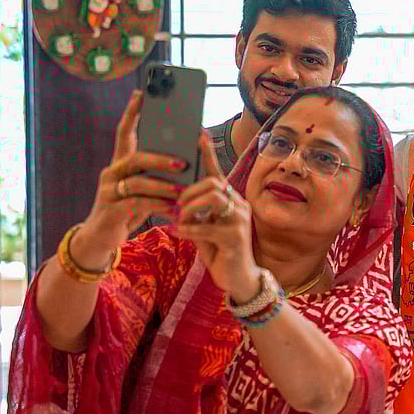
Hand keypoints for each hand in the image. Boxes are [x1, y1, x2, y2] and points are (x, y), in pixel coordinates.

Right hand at [78, 91, 184, 257]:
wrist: (102, 237)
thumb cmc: (128, 208)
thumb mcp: (143, 188)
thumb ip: (156, 174)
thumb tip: (187, 159)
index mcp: (120, 163)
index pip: (124, 132)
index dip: (132, 112)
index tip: (141, 93)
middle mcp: (112, 172)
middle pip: (136, 157)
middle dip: (161, 158)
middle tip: (183, 161)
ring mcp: (109, 190)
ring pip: (138, 182)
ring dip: (163, 185)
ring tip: (182, 189)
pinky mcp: (112, 209)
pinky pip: (138, 203)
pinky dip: (159, 205)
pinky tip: (174, 209)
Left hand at [174, 133, 259, 299]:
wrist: (238, 279)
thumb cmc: (219, 251)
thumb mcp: (204, 227)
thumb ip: (194, 213)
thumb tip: (174, 199)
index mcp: (230, 201)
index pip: (218, 173)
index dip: (208, 154)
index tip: (199, 134)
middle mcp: (239, 206)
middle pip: (212, 184)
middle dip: (189, 192)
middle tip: (175, 206)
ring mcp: (239, 221)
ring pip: (212, 199)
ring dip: (189, 208)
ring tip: (179, 220)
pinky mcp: (235, 237)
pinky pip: (206, 227)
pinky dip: (188, 229)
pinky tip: (179, 232)